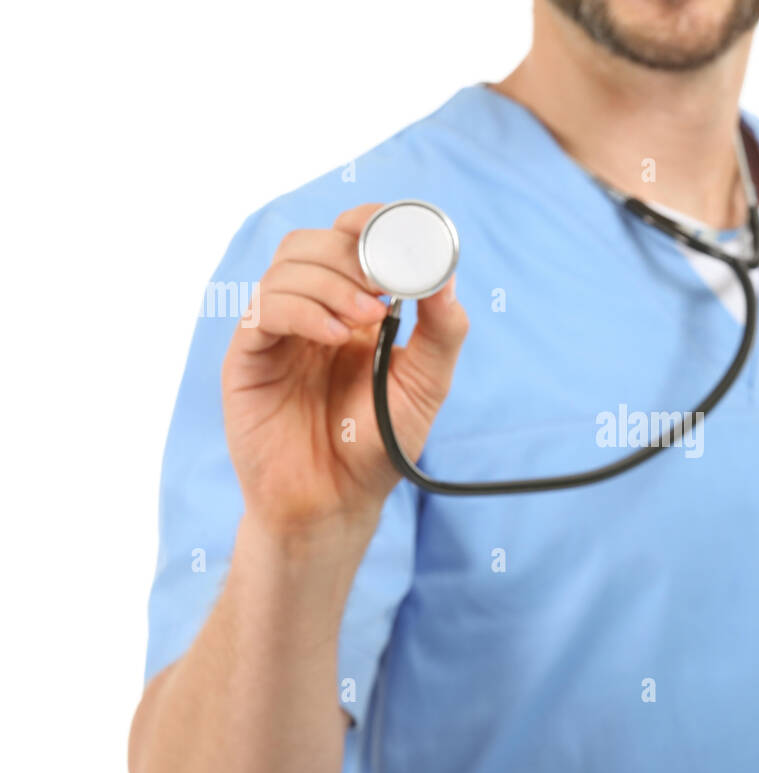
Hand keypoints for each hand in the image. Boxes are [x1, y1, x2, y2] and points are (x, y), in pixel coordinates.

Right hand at [221, 203, 468, 535]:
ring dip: (332, 282)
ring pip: (288, 266)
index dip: (371, 223)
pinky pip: (264, 310)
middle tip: (384, 286)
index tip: (401, 235)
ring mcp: (278, 331)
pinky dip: (302, 310)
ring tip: (366, 320)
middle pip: (315, 242)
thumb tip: (447, 277)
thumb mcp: (426, 386)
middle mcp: (312, 311)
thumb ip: (442, 333)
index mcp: (354, 308)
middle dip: (353, 252)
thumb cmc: (378, 444)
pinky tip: (335, 336)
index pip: (351, 240)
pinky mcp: (249, 358)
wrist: (336, 501)